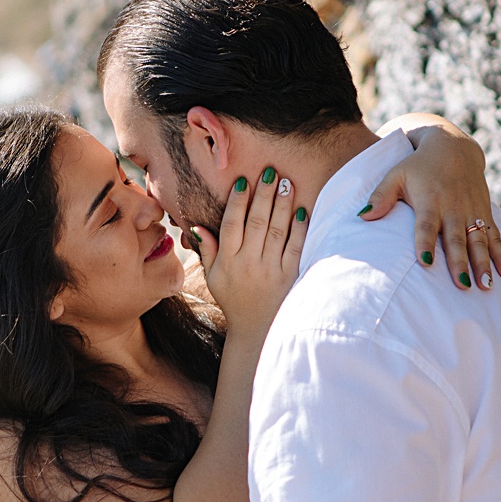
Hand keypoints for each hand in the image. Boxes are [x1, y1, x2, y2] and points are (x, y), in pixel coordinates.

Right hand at [188, 164, 307, 337]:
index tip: (244, 181)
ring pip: (276, 231)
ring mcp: (271, 270)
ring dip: (282, 205)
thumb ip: (208, 250)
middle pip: (256, 223)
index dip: (237, 202)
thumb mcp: (213, 277)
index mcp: (228, 262)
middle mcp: (248, 264)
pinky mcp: (290, 276)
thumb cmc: (234, 299)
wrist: (257, 329)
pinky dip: (299, 228)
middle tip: (271, 172)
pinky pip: (296, 247)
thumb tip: (198, 226)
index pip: (232, 225)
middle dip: (264, 195)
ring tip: (286, 183)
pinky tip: (302, 210)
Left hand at [361, 115, 500, 291]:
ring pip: (479, 240)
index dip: (425, 242)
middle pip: (456, 238)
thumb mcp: (395, 175)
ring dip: (483, 263)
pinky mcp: (484, 213)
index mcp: (430, 200)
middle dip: (460, 262)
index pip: (426, 225)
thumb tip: (362, 216)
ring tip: (486, 285)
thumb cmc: (417, 166)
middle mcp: (453, 207)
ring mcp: (471, 211)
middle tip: (463, 286)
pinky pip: (494, 236)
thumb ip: (380, 196)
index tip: (425, 261)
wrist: (453, 147)